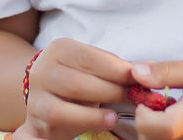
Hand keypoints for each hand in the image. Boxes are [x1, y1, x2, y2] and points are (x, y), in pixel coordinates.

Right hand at [12, 38, 131, 139]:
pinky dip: (53, 135)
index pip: (89, 59)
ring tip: (113, 118)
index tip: (137, 79)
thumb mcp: (95, 66)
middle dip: (108, 92)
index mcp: (59, 50)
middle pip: (75, 84)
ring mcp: (35, 99)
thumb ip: (118, 68)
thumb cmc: (80, 76)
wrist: (46, 91)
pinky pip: (37, 133)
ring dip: (90, 116)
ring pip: (59, 110)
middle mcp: (42, 71)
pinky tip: (84, 133)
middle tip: (132, 99)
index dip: (115, 70)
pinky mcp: (33, 123)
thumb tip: (149, 69)